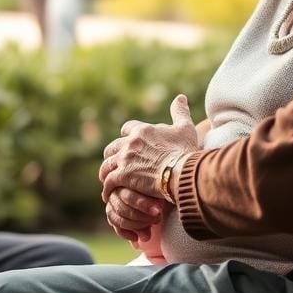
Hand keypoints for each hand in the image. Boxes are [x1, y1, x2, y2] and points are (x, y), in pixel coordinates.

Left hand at [99, 95, 199, 233]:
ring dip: (106, 172)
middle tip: (114, 164)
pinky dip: (107, 189)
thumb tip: (180, 97)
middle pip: (112, 147)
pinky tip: (108, 195)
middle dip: (112, 155)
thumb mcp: (185, 128)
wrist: (182, 171)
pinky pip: (109, 182)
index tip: (128, 142)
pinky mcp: (123, 176)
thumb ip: (180, 112)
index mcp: (143, 130)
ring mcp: (125, 159)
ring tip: (107, 181)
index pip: (127, 128)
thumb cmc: (186, 151)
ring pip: (107, 164)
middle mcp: (131, 143)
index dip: (127, 136)